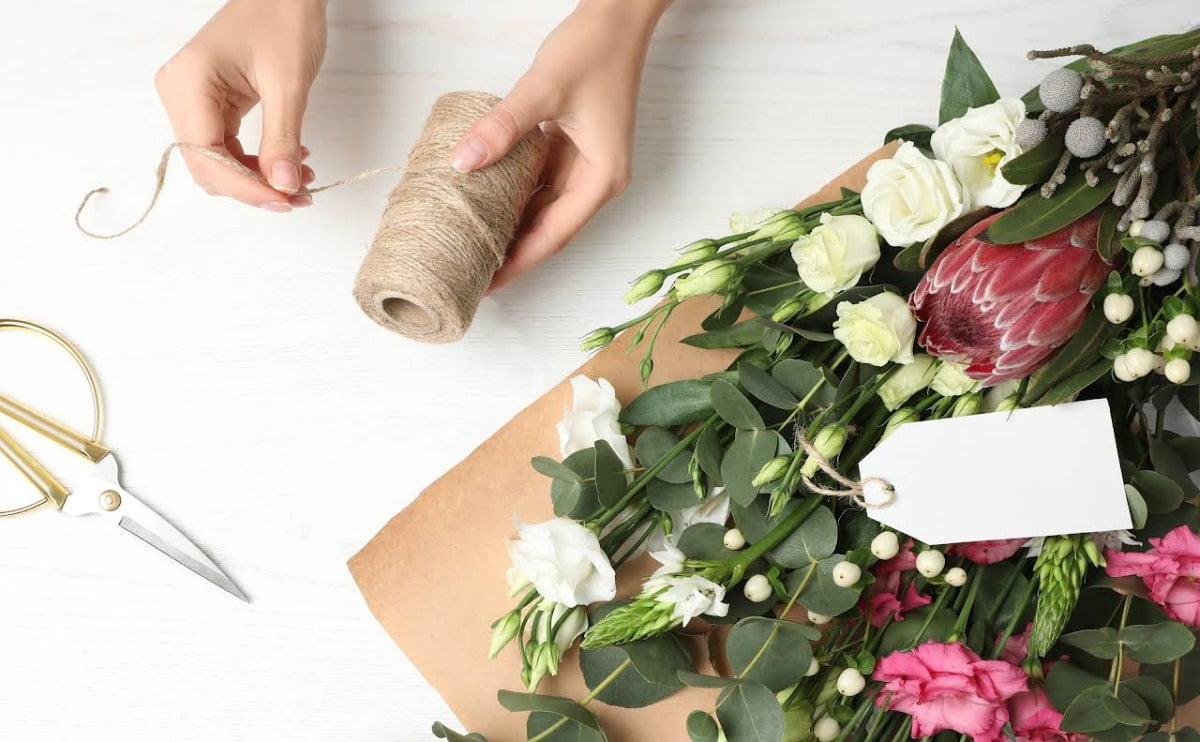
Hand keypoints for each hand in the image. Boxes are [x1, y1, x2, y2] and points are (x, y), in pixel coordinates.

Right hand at [155, 0, 326, 210]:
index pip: (206, 157)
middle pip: (208, 166)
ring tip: (302, 180)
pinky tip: (290, 161)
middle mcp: (179, 93)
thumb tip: (283, 188)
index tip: (286, 201)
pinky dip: (256, 162)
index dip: (245, 188)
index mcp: (188, 83)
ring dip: (258, 179)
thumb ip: (283, 139)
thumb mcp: (288, 84)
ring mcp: (190, 99)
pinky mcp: (208, 103)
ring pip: (218, 162)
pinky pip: (227, 147)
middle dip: (253, 187)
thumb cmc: (284, 20)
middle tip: (301, 196)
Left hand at [451, 0, 672, 290]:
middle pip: (549, 230)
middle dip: (512, 253)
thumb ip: (504, 127)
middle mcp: (598, 180)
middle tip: (471, 272)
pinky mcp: (574, 149)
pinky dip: (515, 196)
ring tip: (473, 245)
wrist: (618, 16)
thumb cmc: (594, 50)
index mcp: (602, 179)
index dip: (519, 262)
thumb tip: (463, 161)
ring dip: (512, 227)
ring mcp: (586, 165)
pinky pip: (540, 184)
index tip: (489, 284)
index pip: (554, 235)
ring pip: (543, 209)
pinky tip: (485, 202)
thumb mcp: (544, 89)